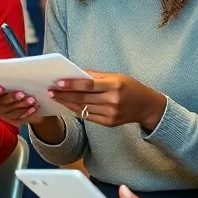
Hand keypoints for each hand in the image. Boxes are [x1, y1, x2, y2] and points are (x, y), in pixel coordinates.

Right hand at [0, 86, 45, 126]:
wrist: (24, 104)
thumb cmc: (16, 90)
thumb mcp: (13, 86)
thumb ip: (13, 83)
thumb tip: (16, 74)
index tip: (0, 88)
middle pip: (4, 105)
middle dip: (12, 98)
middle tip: (22, 94)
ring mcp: (7, 115)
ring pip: (14, 112)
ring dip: (23, 105)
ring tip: (32, 100)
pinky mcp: (16, 121)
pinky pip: (22, 118)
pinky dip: (28, 113)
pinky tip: (34, 107)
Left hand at [48, 71, 166, 130]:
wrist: (147, 106)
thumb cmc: (130, 87)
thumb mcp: (117, 76)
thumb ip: (96, 76)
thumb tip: (75, 73)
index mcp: (115, 86)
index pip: (88, 85)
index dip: (72, 84)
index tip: (58, 82)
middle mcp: (113, 101)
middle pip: (83, 98)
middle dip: (64, 95)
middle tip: (50, 91)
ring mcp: (111, 114)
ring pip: (83, 108)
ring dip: (67, 103)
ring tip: (55, 97)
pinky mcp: (109, 123)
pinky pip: (88, 116)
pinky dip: (76, 111)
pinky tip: (68, 105)